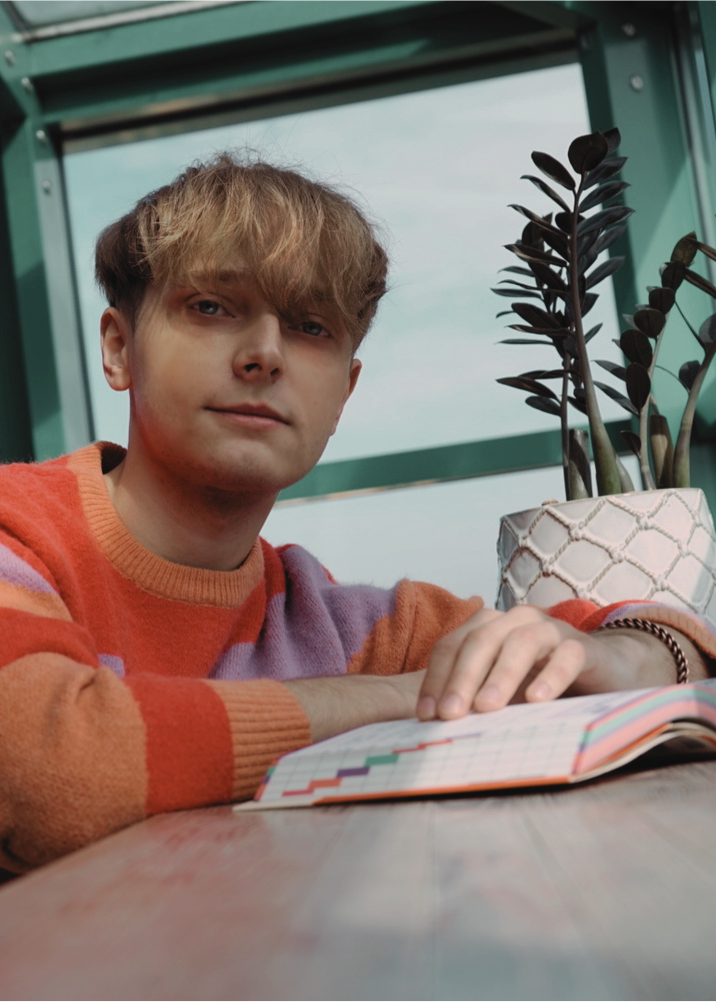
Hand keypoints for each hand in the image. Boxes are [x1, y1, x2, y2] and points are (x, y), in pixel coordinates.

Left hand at [416, 605, 640, 720]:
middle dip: (462, 678)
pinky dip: (550, 676)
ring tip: (487, 708)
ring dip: (501, 676)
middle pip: (481, 640)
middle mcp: (516, 621)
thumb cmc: (541, 683)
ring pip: (520, 643)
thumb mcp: (502, 693)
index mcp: (489, 628)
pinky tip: (537, 700)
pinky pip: (566, 656)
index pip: (452, 646)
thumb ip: (472, 700)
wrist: (604, 673)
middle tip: (450, 714)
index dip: (437, 678)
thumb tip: (434, 727)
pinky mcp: (584, 647)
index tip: (427, 715)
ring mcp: (551, 630)